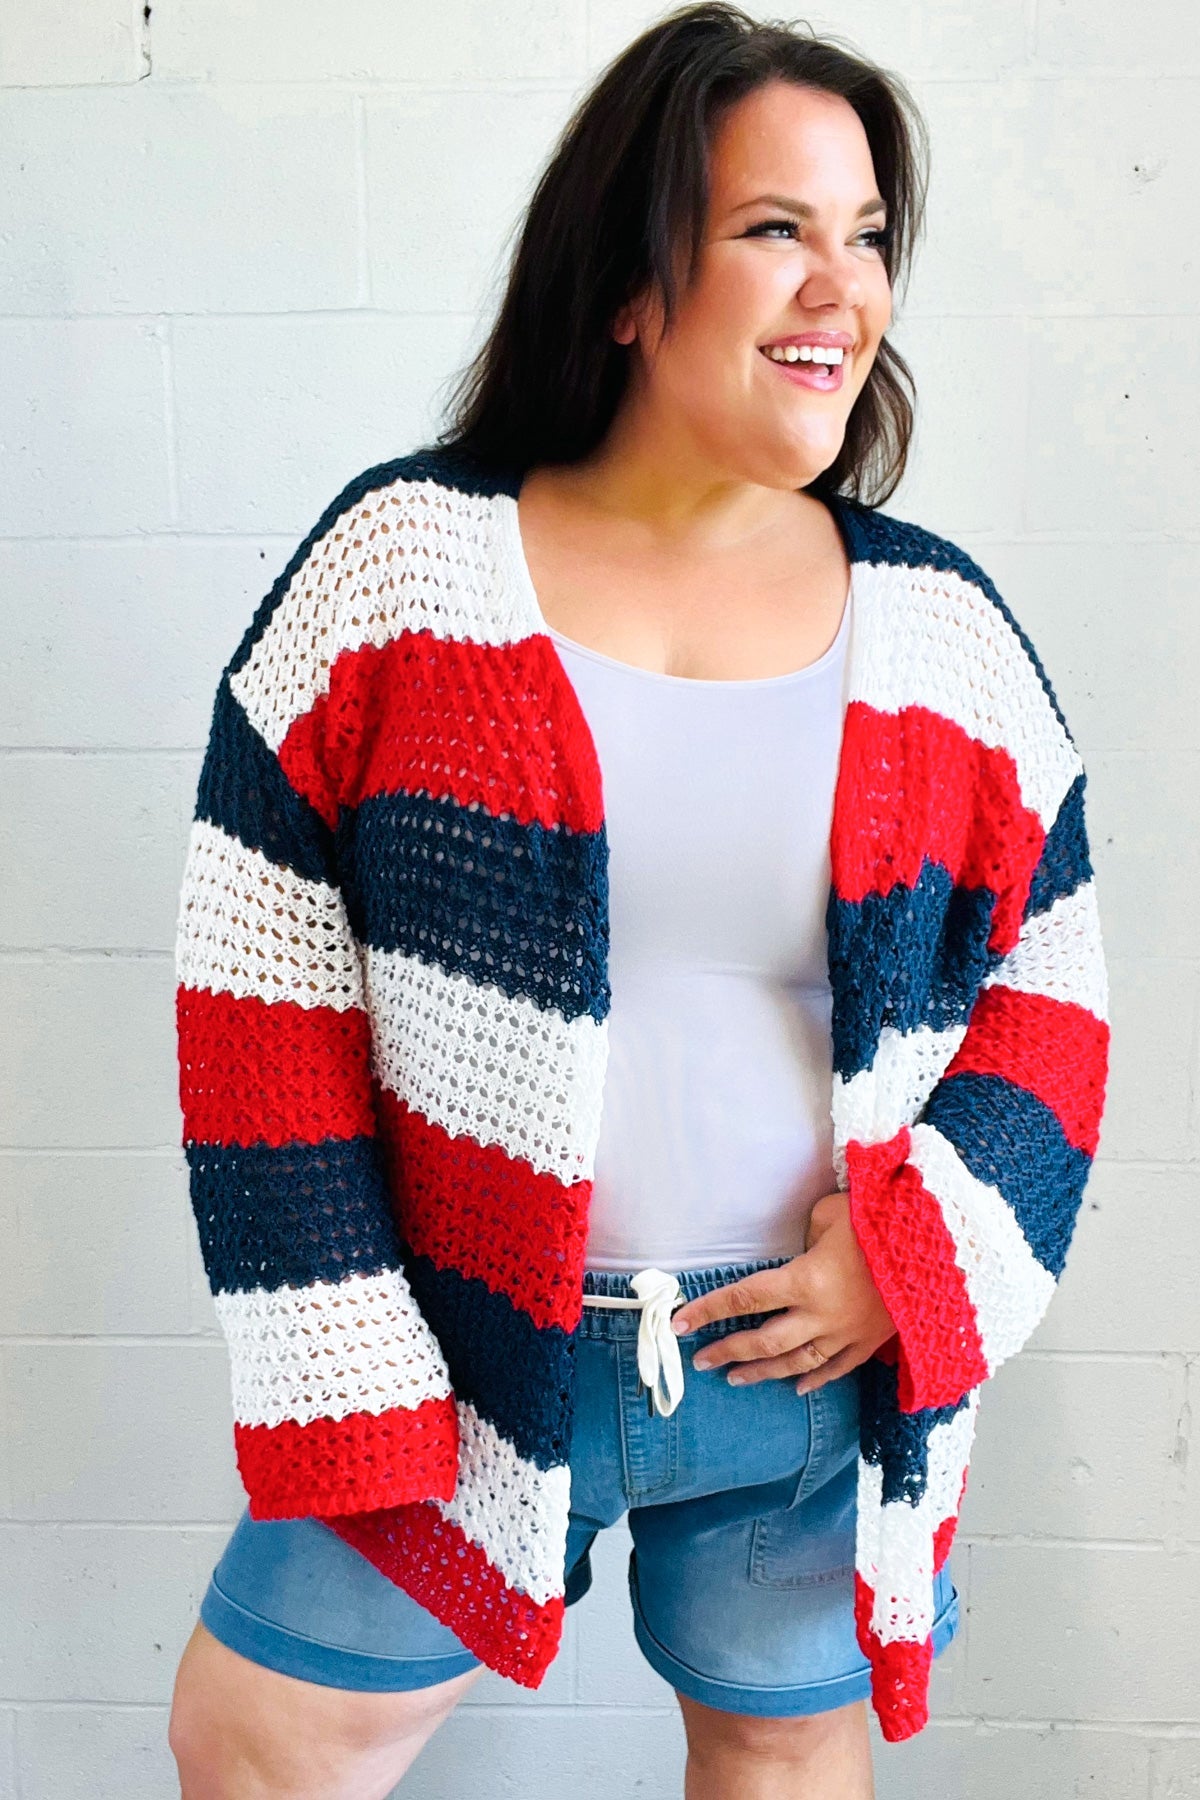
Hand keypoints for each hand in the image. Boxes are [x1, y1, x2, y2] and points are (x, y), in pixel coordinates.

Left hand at [668, 1191, 897, 1395]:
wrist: (942, 1248)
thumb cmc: (883, 1220)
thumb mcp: (833, 1213)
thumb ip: (808, 1234)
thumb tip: (799, 1249)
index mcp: (807, 1279)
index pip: (745, 1298)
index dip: (709, 1311)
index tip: (680, 1323)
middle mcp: (823, 1314)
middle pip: (765, 1341)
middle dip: (729, 1351)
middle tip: (701, 1360)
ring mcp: (848, 1333)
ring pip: (797, 1363)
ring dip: (763, 1372)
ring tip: (735, 1379)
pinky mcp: (873, 1341)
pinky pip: (838, 1368)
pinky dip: (815, 1380)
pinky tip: (797, 1388)